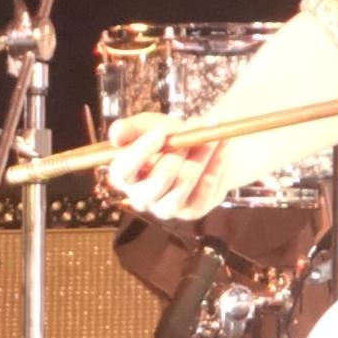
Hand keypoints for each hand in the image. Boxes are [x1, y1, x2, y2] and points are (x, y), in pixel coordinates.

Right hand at [105, 109, 224, 219]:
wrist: (200, 148)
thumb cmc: (169, 138)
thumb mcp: (150, 126)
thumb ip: (132, 128)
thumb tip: (116, 134)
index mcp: (124, 177)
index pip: (123, 171)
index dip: (140, 152)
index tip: (160, 131)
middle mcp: (141, 198)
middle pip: (158, 180)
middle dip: (179, 152)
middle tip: (195, 129)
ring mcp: (167, 207)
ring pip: (185, 183)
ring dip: (202, 155)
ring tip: (213, 134)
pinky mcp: (192, 210)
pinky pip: (206, 189)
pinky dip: (216, 164)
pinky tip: (222, 146)